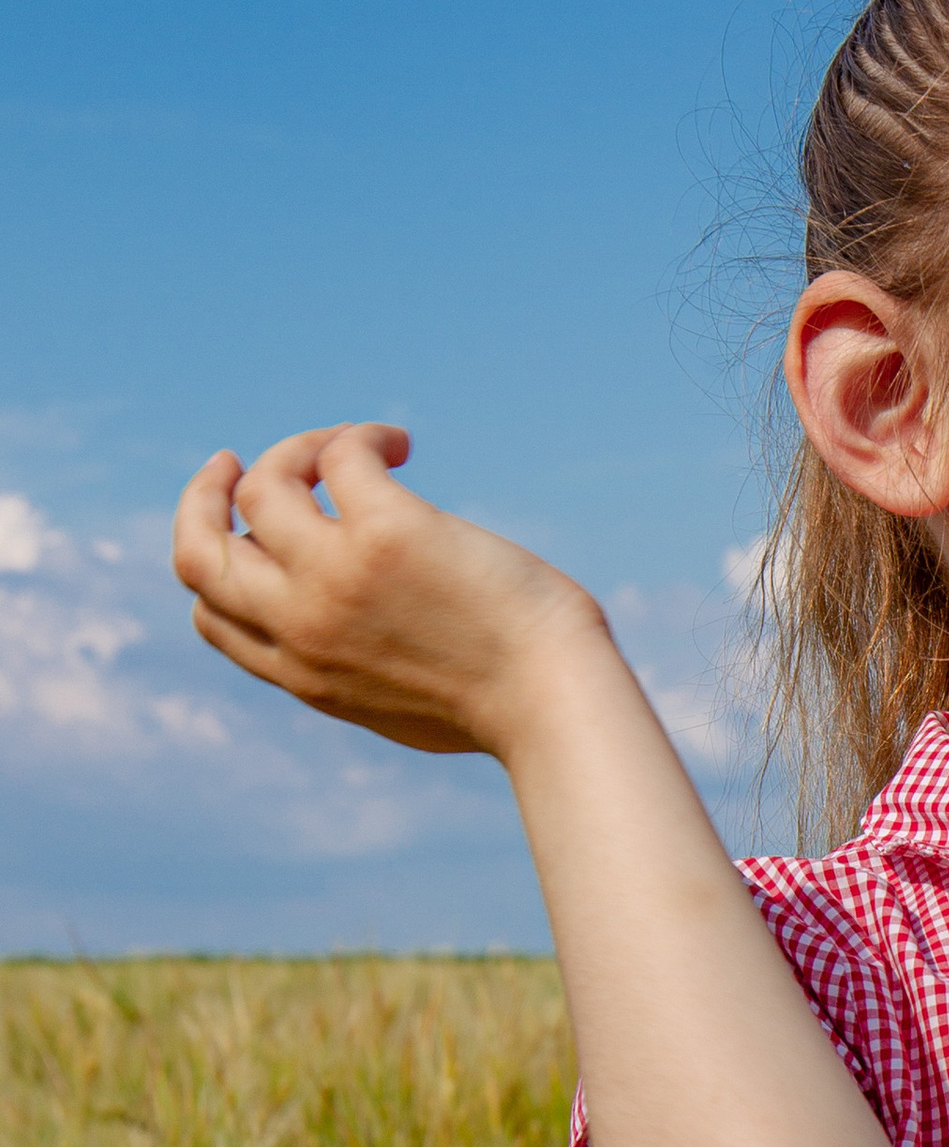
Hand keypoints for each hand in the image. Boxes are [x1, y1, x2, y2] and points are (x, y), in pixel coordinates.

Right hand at [173, 423, 610, 760]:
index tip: (252, 532)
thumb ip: (363, 672)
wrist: (554, 708)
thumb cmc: (507, 710)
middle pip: (196, 553)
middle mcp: (301, 627)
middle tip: (236, 461)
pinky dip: (361, 436)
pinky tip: (403, 445)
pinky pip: (339, 455)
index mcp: (302, 675)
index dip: (220, 563)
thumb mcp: (406, 707)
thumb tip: (370, 644)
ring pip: (258, 489)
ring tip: (354, 445)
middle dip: (202, 497)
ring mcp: (335, 577)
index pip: (212, 614)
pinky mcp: (385, 532)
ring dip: (295, 449)